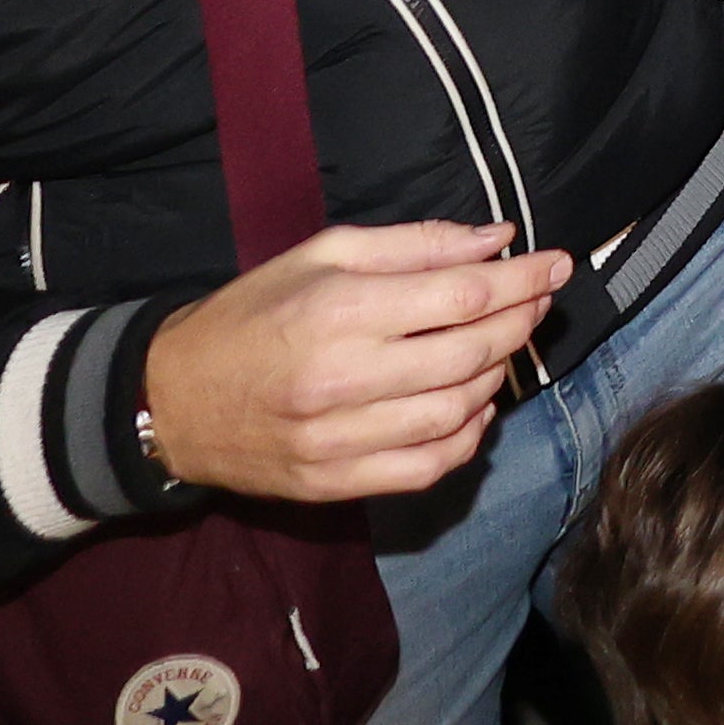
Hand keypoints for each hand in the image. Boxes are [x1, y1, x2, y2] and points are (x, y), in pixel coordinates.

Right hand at [138, 222, 571, 498]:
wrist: (167, 400)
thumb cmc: (250, 314)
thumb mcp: (321, 256)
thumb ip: (414, 245)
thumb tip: (498, 241)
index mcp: (340, 310)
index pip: (463, 297)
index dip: (523, 280)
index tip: (556, 264)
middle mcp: (343, 377)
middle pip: (471, 355)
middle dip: (520, 324)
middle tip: (537, 302)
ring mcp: (339, 439)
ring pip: (457, 412)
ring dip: (497, 378)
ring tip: (502, 349)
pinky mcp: (334, 483)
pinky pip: (427, 466)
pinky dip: (467, 437)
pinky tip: (472, 406)